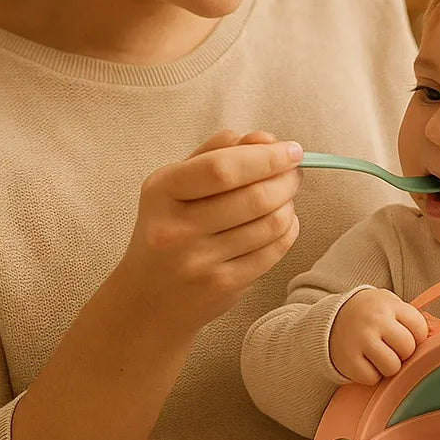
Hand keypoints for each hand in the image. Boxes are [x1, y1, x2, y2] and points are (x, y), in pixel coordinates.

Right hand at [110, 130, 302, 337]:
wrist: (146, 300)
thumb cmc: (167, 230)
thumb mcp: (174, 186)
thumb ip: (216, 154)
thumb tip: (265, 139)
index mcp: (162, 191)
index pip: (222, 168)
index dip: (266, 157)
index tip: (292, 150)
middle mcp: (177, 229)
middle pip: (254, 196)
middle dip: (286, 179)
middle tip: (293, 173)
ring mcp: (200, 262)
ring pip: (271, 223)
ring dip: (288, 204)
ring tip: (284, 197)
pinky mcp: (223, 286)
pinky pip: (274, 250)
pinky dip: (288, 229)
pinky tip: (282, 222)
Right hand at [329, 288, 428, 384]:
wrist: (329, 320)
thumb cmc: (369, 315)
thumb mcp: (389, 305)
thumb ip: (410, 318)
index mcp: (389, 304)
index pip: (420, 329)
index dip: (416, 337)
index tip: (405, 336)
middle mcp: (375, 320)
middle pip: (408, 348)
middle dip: (403, 353)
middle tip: (390, 348)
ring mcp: (360, 340)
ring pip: (392, 367)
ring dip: (388, 366)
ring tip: (378, 356)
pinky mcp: (348, 360)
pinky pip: (372, 379)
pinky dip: (371, 375)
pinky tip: (364, 362)